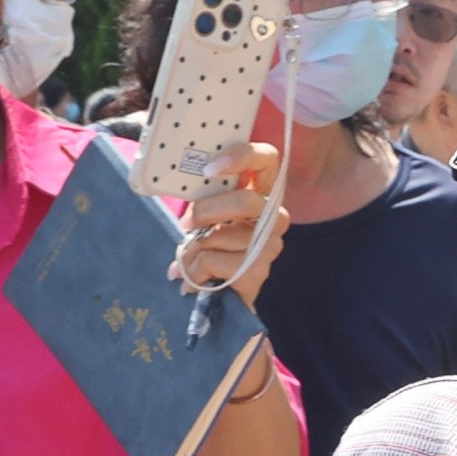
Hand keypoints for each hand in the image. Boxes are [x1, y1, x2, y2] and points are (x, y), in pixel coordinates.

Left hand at [177, 138, 289, 300]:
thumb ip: (205, 199)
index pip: (268, 159)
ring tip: (188, 261)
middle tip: (188, 222)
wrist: (220, 298)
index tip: (209, 169)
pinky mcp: (259, 272)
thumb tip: (182, 197)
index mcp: (262, 192)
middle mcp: (274, 216)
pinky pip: (218, 262)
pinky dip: (196, 270)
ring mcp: (271, 245)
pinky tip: (195, 278)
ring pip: (224, 235)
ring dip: (195, 248)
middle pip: (247, 202)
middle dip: (208, 211)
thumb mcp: (207, 216)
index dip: (243, 157)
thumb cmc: (212, 247)